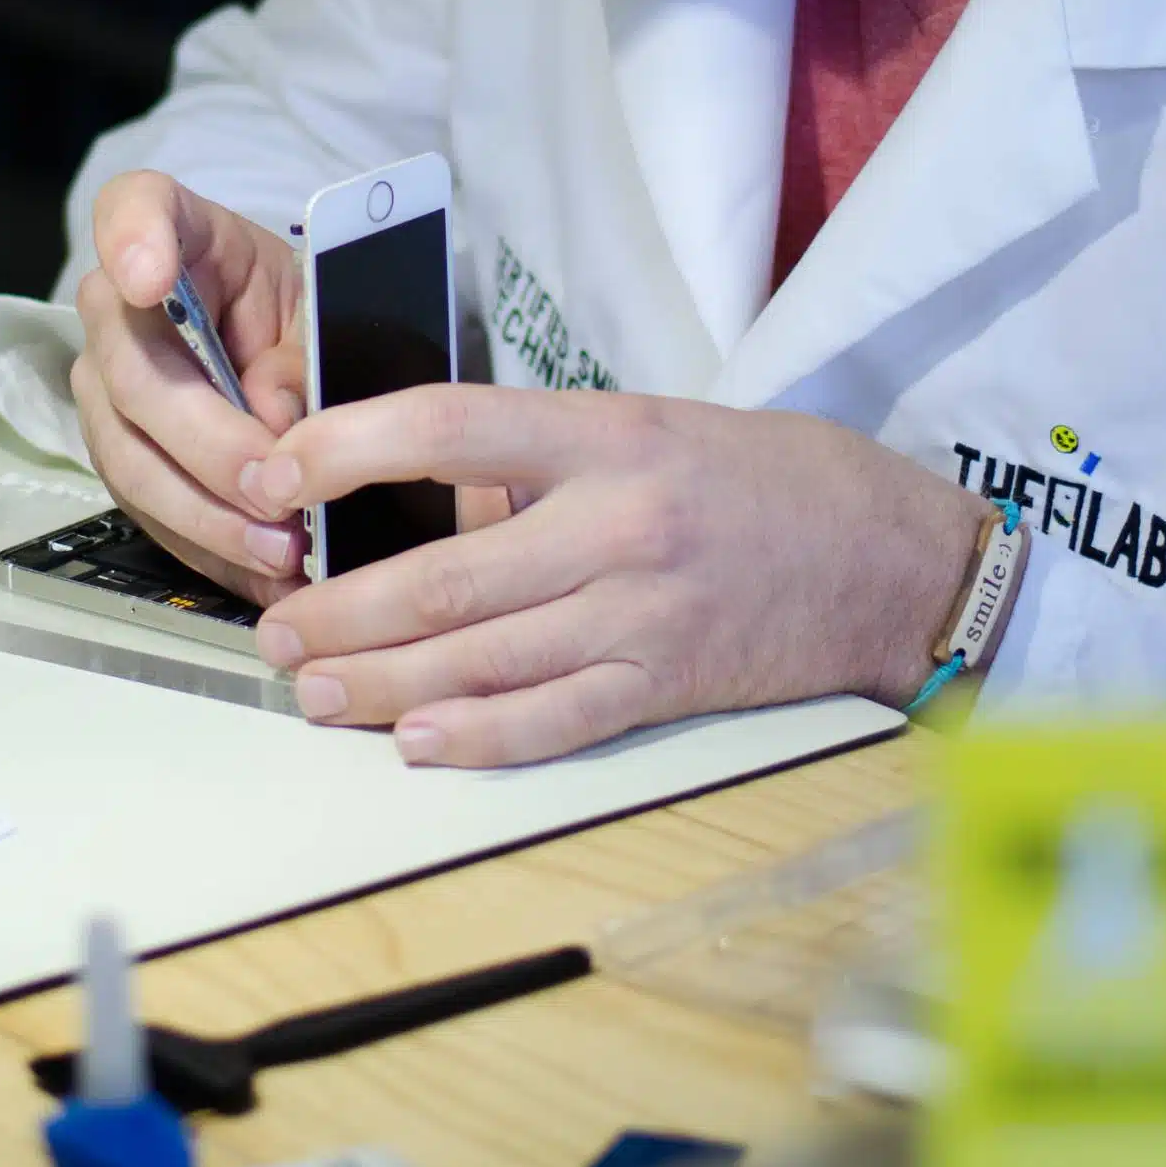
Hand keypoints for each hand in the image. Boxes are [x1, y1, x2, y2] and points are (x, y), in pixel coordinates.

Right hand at [72, 171, 308, 605]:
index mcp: (179, 234)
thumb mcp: (327, 315)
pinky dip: (208, 547)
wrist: (284, 349)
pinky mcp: (118, 456)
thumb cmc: (305, 314)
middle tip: (276, 493)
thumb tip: (278, 426)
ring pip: (132, 458)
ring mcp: (106, 386)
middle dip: (209, 444)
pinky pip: (147, 511)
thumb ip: (305, 357)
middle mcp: (118, 308)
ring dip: (209, 515)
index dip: (132, 240)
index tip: (150, 278)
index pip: (133, 209)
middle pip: (135, 372)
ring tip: (282, 550)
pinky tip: (261, 573)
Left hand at [242, 386, 988, 764]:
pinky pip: (555, 722)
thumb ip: (538, 456)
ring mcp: (644, 616)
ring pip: (483, 660)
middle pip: (446, 577)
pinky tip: (414, 743)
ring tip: (312, 690)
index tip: (275, 474)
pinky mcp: (668, 686)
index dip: (345, 450)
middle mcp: (619, 524)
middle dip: (340, 610)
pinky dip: (478, 739)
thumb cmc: (758, 477)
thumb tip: (408, 492)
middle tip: (273, 629)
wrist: (892, 555)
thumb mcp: (647, 423)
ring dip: (381, 685)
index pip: (447, 426)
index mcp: (606, 435)